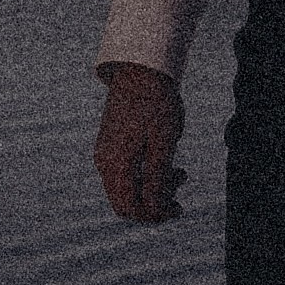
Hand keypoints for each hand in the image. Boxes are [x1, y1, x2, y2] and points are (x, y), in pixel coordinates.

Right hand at [95, 63, 186, 220]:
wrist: (142, 69)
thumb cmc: (156, 103)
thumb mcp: (163, 143)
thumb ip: (157, 179)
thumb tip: (154, 210)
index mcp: (116, 163)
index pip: (131, 208)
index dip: (155, 215)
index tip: (178, 208)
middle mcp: (104, 162)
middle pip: (125, 202)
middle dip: (153, 203)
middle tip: (180, 191)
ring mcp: (104, 152)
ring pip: (125, 187)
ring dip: (152, 187)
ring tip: (180, 172)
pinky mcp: (110, 143)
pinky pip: (124, 172)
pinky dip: (144, 174)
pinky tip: (165, 160)